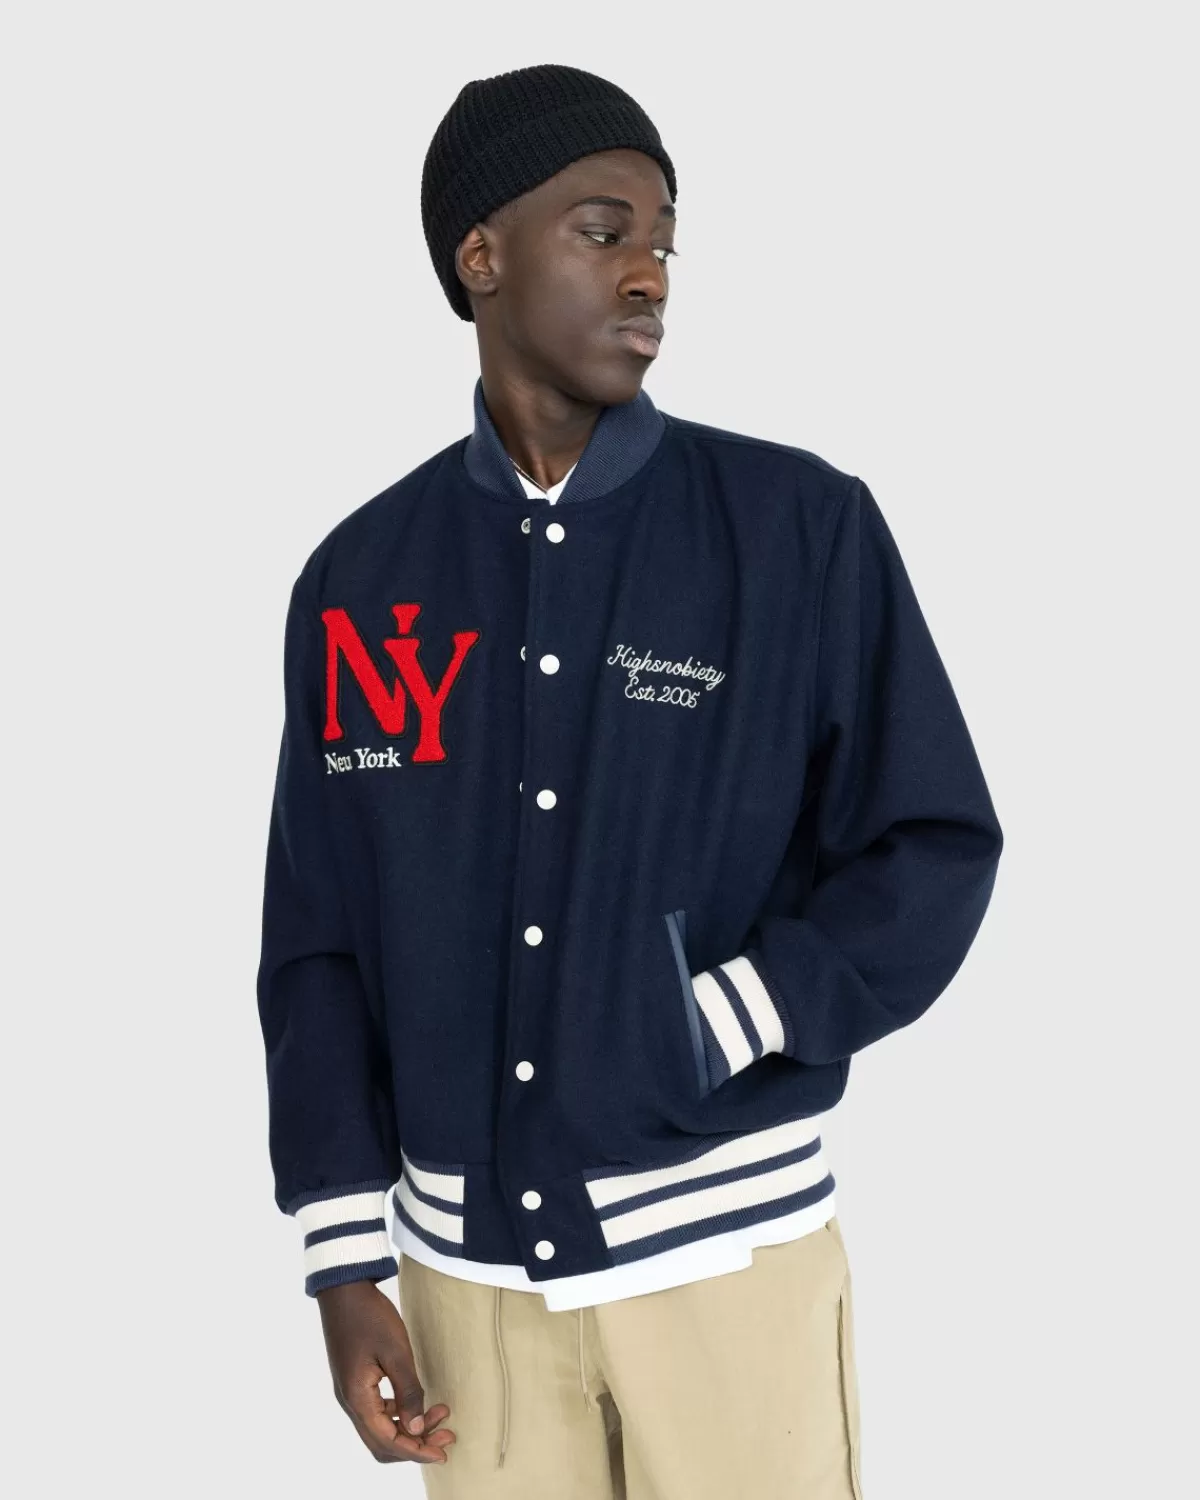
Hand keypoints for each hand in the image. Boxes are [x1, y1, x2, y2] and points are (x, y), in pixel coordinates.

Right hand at [317, 1278, 455, 1464]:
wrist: (343, 1289)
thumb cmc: (369, 1316)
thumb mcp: (396, 1352)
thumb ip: (408, 1392)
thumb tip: (418, 1428)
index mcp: (358, 1398)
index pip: (388, 1441)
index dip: (416, 1451)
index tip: (442, 1452)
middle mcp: (350, 1402)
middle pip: (382, 1442)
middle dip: (415, 1444)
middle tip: (447, 1436)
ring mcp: (351, 1392)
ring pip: (380, 1427)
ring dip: (409, 1428)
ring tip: (440, 1416)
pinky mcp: (355, 1381)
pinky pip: (376, 1411)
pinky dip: (398, 1414)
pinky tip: (418, 1403)